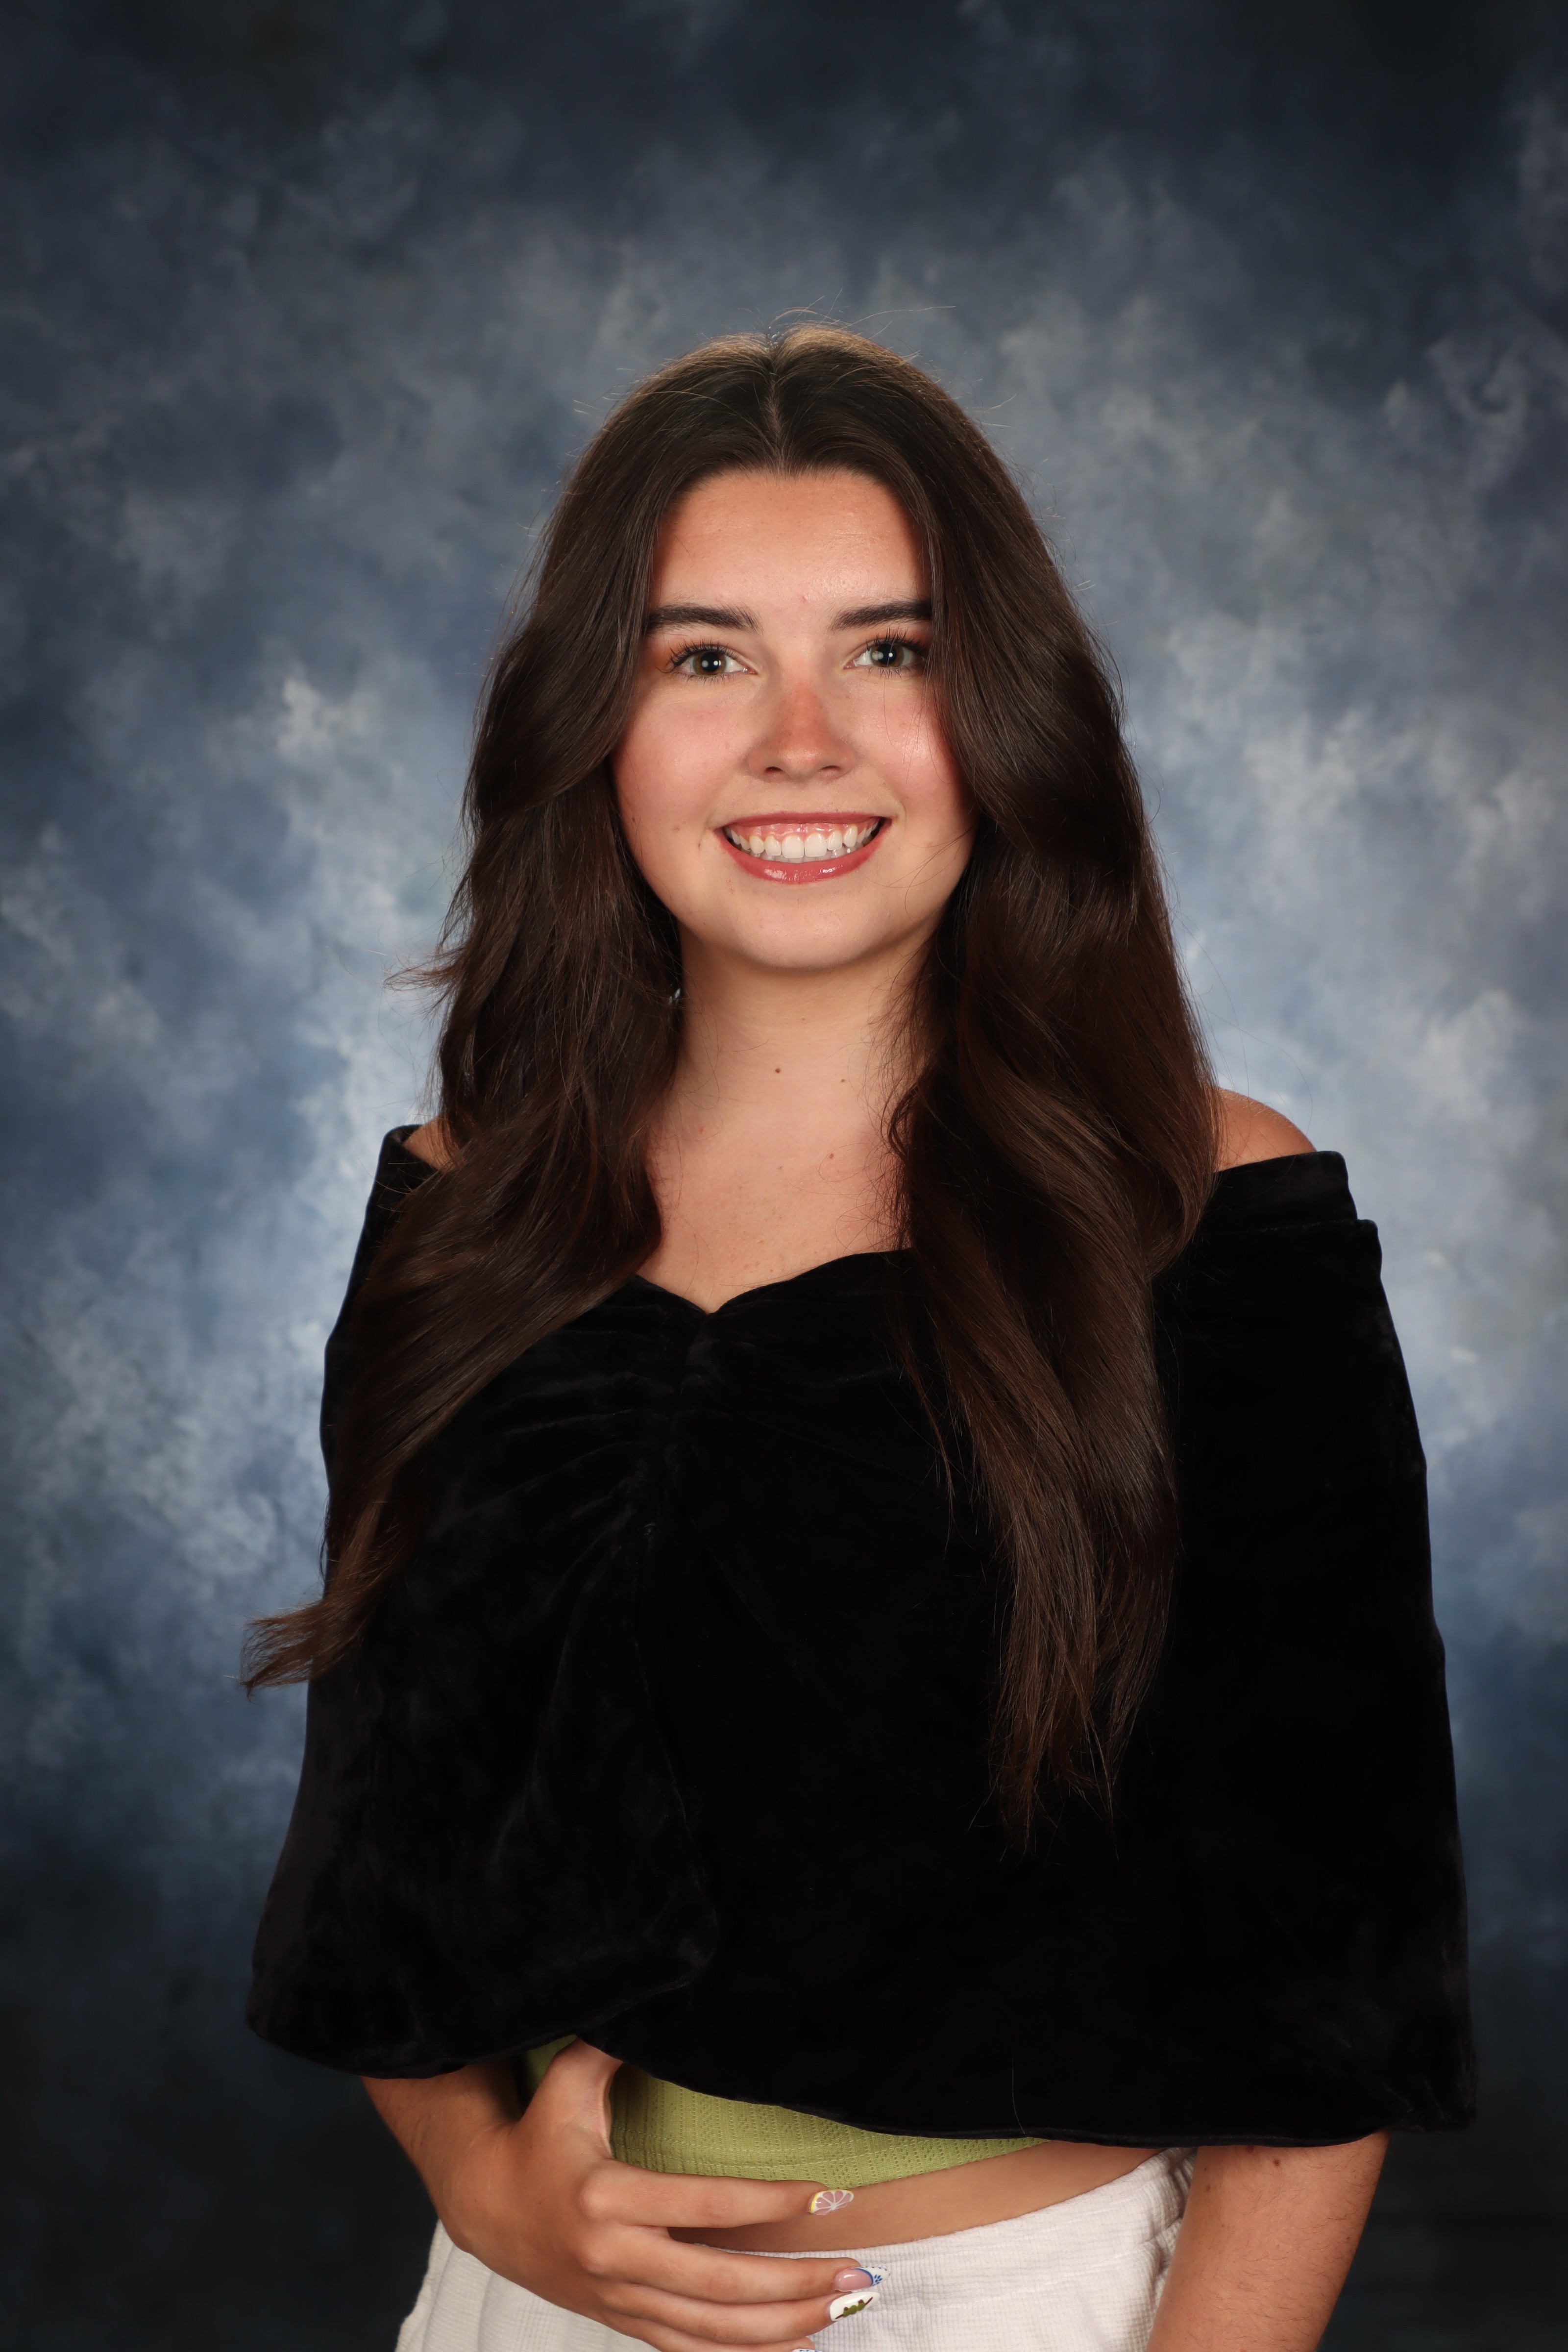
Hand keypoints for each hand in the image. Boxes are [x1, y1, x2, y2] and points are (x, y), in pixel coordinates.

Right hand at [364, 2039, 875, 2351]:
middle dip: (797, 2280)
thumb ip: (613, 2046)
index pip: (708, 2206)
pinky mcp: (623, 2319)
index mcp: (607, 2197)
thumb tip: (667, 1991)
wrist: (485, 2207)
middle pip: (723, 2283)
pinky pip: (692, 2349)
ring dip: (787, 2324)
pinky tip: (800, 2346)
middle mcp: (616, 2257)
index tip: (830, 2194)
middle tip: (860, 2268)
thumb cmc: (538, 2135)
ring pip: (715, 2327)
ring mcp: (620, 2298)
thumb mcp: (567, 2084)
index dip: (773, 2203)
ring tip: (847, 2306)